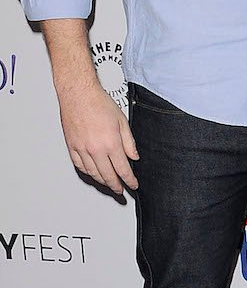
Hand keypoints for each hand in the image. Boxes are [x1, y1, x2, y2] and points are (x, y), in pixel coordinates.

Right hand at [57, 79, 138, 193]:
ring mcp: (82, 150)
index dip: (129, 180)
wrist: (79, 96)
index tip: (133, 185)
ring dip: (102, 181)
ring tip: (109, 184)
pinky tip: (93, 173)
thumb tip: (134, 157)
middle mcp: (95, 149)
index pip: (122, 169)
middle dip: (116, 186)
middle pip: (107, 175)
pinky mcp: (72, 148)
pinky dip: (88, 173)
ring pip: (93, 173)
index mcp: (111, 143)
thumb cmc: (100, 104)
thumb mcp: (122, 121)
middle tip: (121, 191)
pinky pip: (80, 166)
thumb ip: (129, 142)